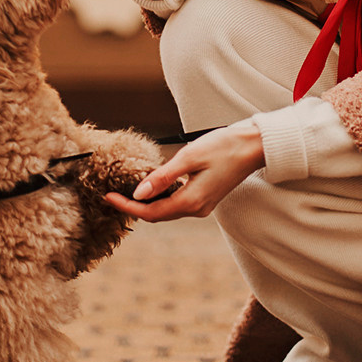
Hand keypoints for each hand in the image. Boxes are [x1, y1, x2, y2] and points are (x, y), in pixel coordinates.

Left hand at [104, 121, 264, 222]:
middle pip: (157, 215)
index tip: (107, 197)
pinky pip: (177, 204)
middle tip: (112, 195)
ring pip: (167, 210)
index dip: (127, 206)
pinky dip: (161, 198)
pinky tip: (153, 187)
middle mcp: (196, 209)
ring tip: (127, 191)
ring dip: (147, 204)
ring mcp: (202, 206)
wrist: (253, 147)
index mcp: (191, 201)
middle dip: (134, 207)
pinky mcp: (206, 199)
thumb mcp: (189, 157)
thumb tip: (139, 193)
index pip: (150, 212)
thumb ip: (163, 177)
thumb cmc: (223, 147)